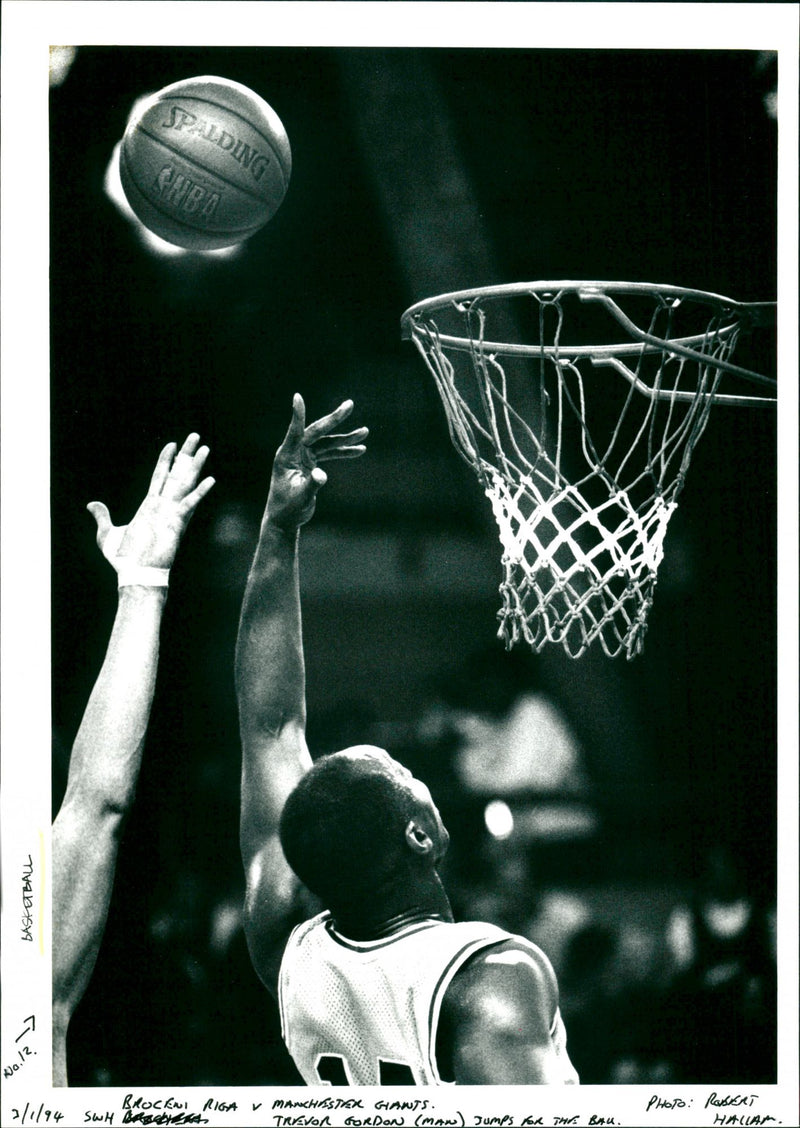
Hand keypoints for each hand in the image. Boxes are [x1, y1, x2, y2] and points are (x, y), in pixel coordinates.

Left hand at [88, 434, 214, 570]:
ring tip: (205, 448)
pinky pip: (190, 503)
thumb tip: (91, 504)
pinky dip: (200, 492)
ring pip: (185, 483)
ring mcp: (171, 512)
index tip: (172, 444)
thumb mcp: (106, 534)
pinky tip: (211, 479)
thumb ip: (102, 516)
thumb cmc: (124, 559)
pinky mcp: (177, 522)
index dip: (165, 460)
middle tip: (195, 437)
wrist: (135, 575)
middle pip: (176, 474)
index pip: (159, 477)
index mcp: (149, 506)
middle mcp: (163, 506)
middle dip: (186, 455)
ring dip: (195, 466)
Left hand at [266, 394, 366, 529]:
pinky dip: (343, 452)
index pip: (294, 431)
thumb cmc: (288, 509)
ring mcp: (303, 456)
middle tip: (350, 404)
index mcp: (286, 456)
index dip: (298, 415)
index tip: (297, 397)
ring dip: (345, 438)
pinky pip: (329, 454)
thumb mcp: (300, 499)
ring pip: (327, 442)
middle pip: (317, 432)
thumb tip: (322, 475)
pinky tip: (359, 450)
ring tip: (365, 432)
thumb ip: (311, 486)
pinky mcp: (310, 463)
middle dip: (335, 419)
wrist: (284, 519)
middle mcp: (294, 452)